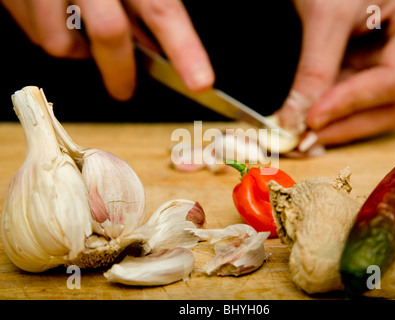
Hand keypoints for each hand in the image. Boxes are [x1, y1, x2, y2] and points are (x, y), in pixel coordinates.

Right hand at [1, 0, 214, 100]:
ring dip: (77, 49)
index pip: (161, 9)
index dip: (184, 49)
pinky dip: (50, 33)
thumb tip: (158, 42)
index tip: (200, 81)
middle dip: (120, 72)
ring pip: (62, 42)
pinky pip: (35, 31)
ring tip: (81, 33)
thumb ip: (146, 3)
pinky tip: (55, 14)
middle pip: (109, 32)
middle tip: (124, 90)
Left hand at [276, 0, 394, 145]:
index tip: (311, 119)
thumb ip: (314, 67)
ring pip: (377, 107)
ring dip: (339, 123)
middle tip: (304, 139)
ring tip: (301, 131)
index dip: (351, 103)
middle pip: (392, 103)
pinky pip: (360, 96)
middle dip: (346, 125)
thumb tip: (295, 117)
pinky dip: (334, 110)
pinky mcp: (376, 62)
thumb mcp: (327, 11)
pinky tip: (309, 116)